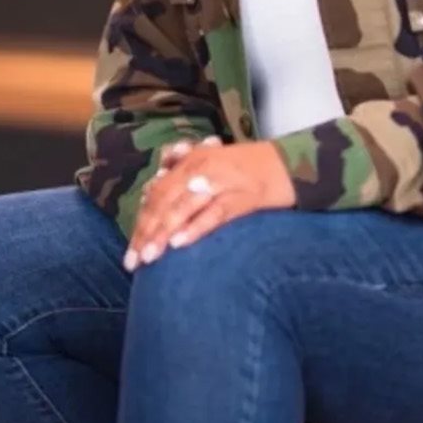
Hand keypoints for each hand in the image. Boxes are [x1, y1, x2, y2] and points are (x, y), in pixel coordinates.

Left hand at [125, 137, 296, 268]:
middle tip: (133, 262)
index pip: (158, 193)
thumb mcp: (212, 162)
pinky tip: (180, 243)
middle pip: (165, 201)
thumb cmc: (250, 167)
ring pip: (184, 208)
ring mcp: (223, 181)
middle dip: (146, 232)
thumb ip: (181, 172)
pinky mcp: (244, 196)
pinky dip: (196, 227)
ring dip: (164, 233)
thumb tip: (150, 190)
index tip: (130, 251)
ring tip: (150, 257)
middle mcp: (203, 167)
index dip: (142, 221)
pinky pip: (215, 213)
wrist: (292, 163)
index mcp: (192, 160)